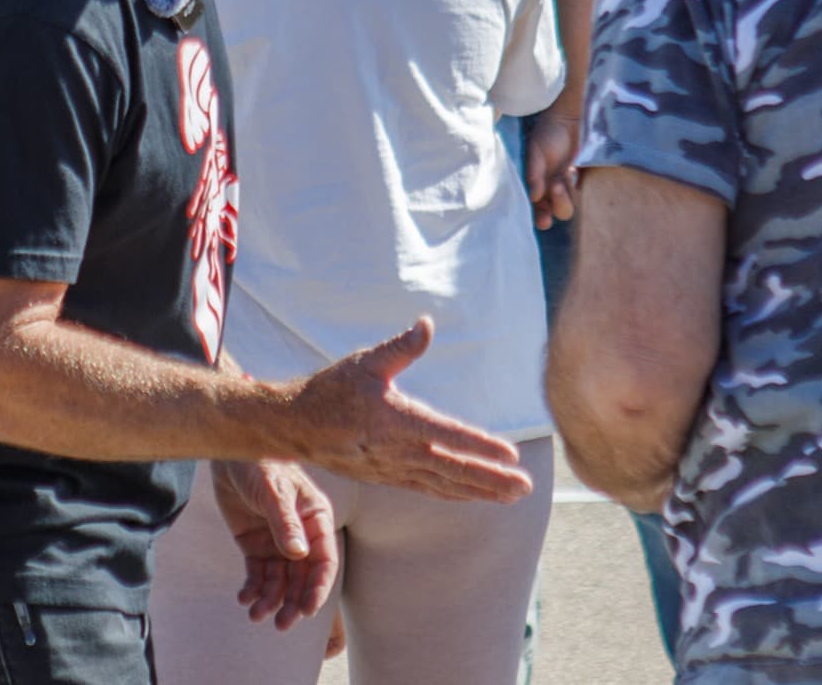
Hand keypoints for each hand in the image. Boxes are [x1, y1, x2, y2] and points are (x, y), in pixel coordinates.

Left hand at [212, 459, 337, 630]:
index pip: (324, 561)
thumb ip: (285, 522)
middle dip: (293, 603)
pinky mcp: (255, 545)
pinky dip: (253, 588)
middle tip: (281, 625)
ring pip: (280, 581)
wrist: (229, 453)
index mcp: (316, 519)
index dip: (317, 587)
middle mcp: (301, 535)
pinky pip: (258, 574)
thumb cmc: (259, 464)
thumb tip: (298, 555)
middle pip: (302, 578)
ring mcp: (278, 542)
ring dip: (271, 600)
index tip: (307, 610)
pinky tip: (244, 598)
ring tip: (255, 615)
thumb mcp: (273, 491)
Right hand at [283, 318, 532, 502]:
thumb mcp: (364, 361)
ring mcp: (394, 469)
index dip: (480, 446)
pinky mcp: (389, 477)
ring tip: (513, 496)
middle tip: (526, 486)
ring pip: (445, 485)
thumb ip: (400, 347)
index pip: (446, 435)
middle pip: (453, 469)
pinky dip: (456, 495)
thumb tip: (427, 324)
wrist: (295, 427)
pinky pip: (429, 490)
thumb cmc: (330, 389)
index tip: (510, 454)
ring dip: (482, 491)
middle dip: (492, 479)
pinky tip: (476, 497)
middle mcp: (398, 451)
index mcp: (395, 421)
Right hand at [523, 112, 580, 229]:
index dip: (537, 218)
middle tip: (554, 192)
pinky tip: (570, 169)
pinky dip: (574, 185)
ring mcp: (561, 187)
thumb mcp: (535, 153)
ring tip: (562, 176)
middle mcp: (546, 192)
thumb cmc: (545, 135)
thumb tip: (534, 197)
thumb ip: (534, 174)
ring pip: (566, 207)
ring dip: (564, 197)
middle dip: (555, 208)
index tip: (544, 219)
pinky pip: (577, 194)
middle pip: (552, 214)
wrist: (566, 121)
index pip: (532, 211)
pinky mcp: (576, 182)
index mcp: (532, 187)